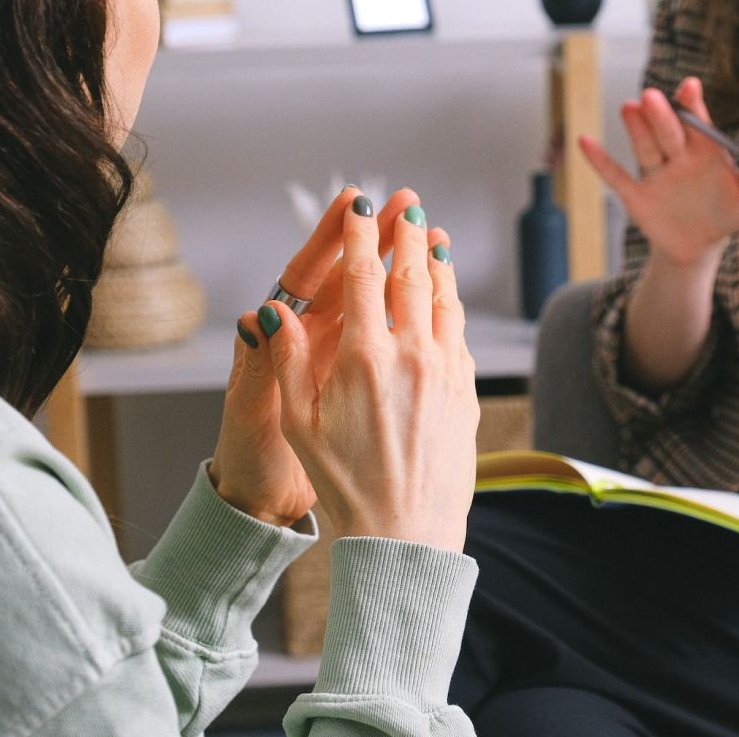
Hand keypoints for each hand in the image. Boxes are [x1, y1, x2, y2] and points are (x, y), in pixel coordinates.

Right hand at [263, 194, 478, 551]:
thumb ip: (288, 360)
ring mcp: (446, 372)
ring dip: (438, 265)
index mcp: (364, 358)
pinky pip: (460, 335)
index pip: (363, 277)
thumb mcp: (299, 424)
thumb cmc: (345, 484)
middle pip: (412, 277)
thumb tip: (271, 310)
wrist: (406, 533)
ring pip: (446, 301)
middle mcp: (412, 356)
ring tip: (434, 240)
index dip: (361, 234)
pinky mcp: (467, 392)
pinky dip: (453, 306)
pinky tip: (448, 300)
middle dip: (407, 237)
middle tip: (408, 208)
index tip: (360, 205)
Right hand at [579, 77, 738, 267]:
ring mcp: (655, 173)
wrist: (700, 244)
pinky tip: (584, 142)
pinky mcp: (636, 194)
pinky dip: (600, 161)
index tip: (689, 87)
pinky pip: (616, 176)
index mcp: (704, 150)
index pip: (697, 122)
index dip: (692, 105)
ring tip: (629, 108)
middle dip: (662, 116)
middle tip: (654, 97)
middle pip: (668, 131)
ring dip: (636, 129)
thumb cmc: (726, 214)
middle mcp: (676, 155)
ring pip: (644, 147)